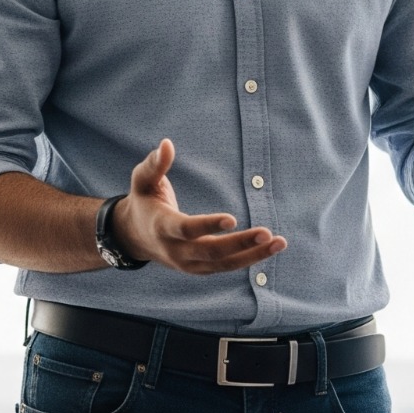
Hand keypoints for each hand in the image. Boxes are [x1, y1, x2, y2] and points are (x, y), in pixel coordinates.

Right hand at [111, 139, 286, 275]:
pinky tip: (270, 247)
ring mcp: (188, 264)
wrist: (134, 237)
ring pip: (223, 264)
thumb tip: (167, 143)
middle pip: (211, 251)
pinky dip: (248, 259)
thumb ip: (154, 165)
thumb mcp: (142, 181)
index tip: (232, 219)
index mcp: (162, 227)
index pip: (187, 229)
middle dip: (241, 244)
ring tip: (280, 242)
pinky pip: (226, 267)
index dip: (208, 225)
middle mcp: (176, 251)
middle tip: (268, 233)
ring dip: (253, 255)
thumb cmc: (143, 201)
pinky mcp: (199, 268)